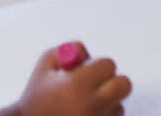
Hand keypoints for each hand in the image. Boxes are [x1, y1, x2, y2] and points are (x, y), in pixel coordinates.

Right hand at [4, 46, 131, 115]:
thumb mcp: (44, 65)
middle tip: (96, 84)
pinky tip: (85, 115)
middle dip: (112, 81)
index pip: (108, 65)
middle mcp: (92, 105)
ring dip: (106, 102)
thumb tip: (88, 54)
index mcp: (77, 85)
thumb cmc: (37, 96)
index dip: (98, 65)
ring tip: (83, 105)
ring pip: (119, 104)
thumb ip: (68, 50)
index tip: (87, 71)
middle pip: (123, 85)